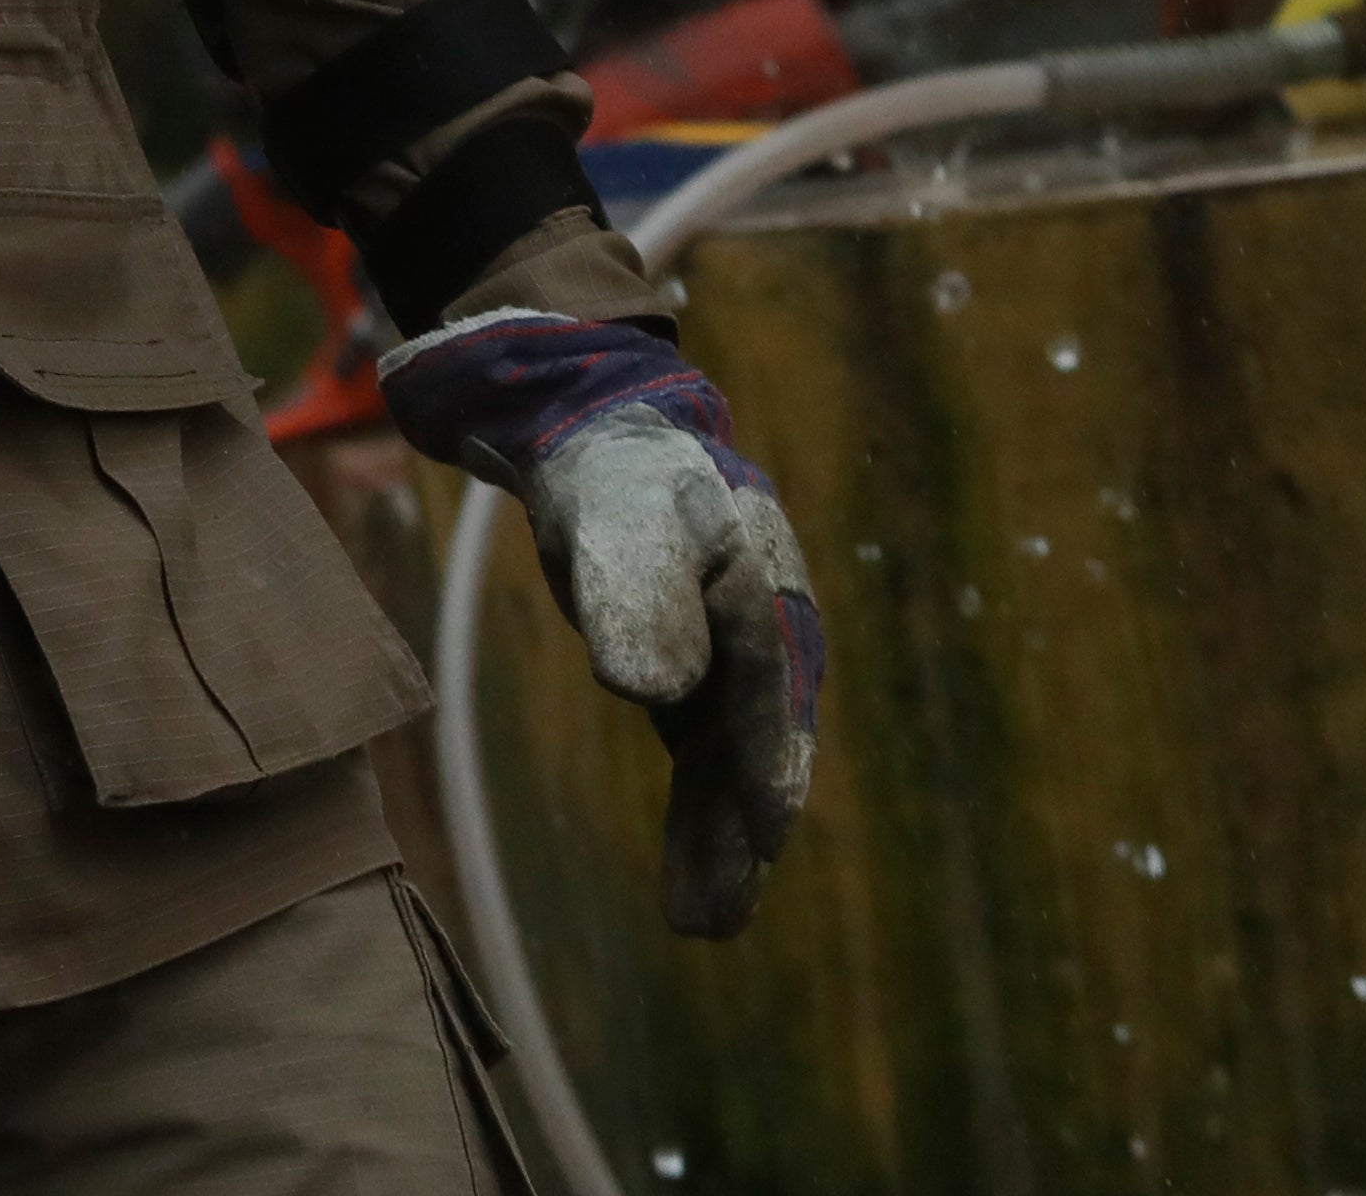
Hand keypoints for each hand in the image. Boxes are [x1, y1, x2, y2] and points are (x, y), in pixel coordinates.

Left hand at [381, 309, 820, 937]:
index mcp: (760, 585)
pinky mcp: (698, 679)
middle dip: (741, 828)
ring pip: (732, 763)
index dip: (763, 756)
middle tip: (716, 917)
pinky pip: (706, 759)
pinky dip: (700, 815)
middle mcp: (764, 633)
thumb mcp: (618, 523)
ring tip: (703, 925)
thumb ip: (636, 600)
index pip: (765, 684)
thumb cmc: (615, 476)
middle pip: (759, 741)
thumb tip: (657, 696)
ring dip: (721, 840)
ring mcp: (735, 662)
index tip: (763, 828)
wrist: (601, 441)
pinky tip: (693, 876)